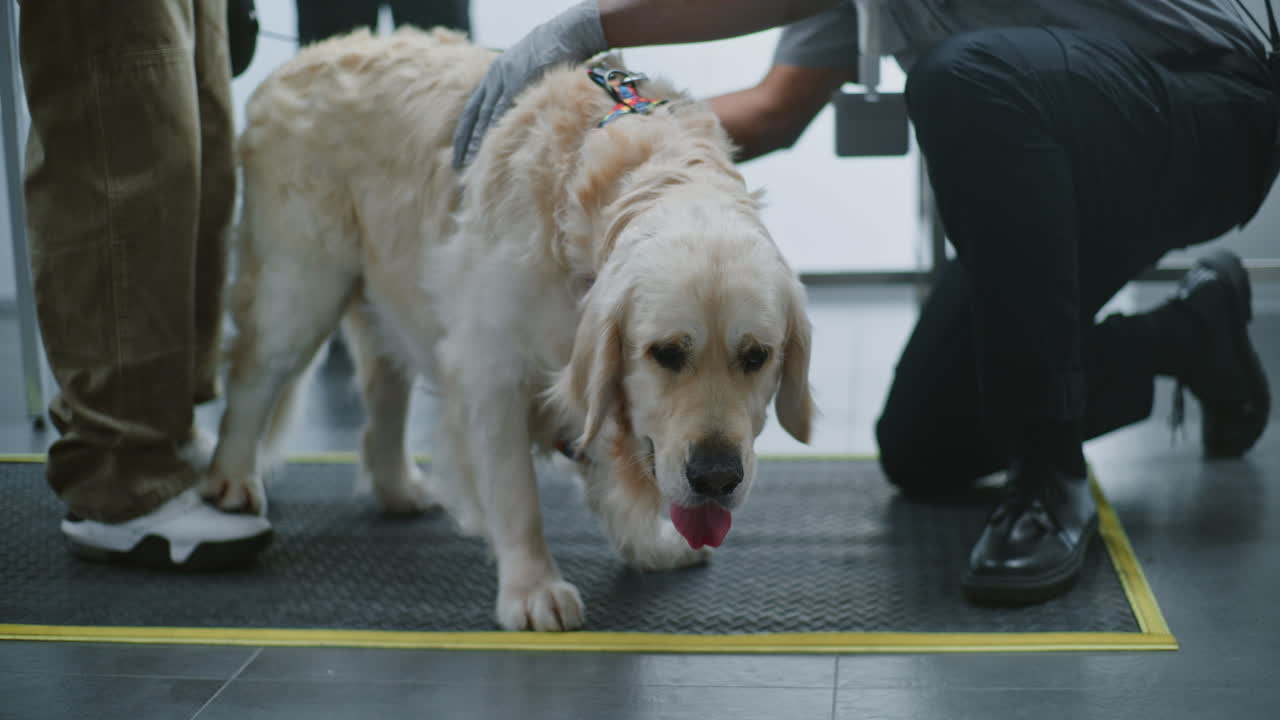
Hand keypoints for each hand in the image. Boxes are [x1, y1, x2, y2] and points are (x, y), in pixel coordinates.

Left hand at [452, 1, 607, 167]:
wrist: (567, 33)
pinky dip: (495, 130)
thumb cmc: (554, 53)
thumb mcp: (530, 70)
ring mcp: (505, 79)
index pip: (475, 108)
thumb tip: (521, 114)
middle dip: (464, 140)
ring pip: (484, 116)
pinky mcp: (518, 82)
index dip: (466, 131)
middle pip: (474, 114)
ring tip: (470, 163)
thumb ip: (521, 89)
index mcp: (495, 75)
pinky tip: (488, 148)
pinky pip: (502, 111)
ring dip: (476, 141)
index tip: (459, 151)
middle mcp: (495, 77)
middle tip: (456, 164)